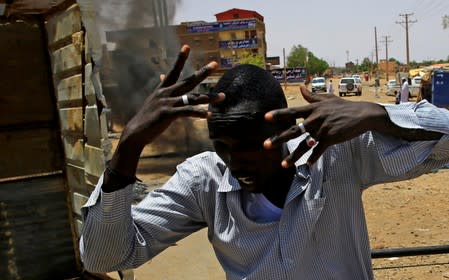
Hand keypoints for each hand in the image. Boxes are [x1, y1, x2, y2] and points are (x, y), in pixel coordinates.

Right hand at [121, 45, 224, 149]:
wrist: (135, 133)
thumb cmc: (147, 119)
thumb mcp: (154, 101)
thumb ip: (162, 90)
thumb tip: (163, 77)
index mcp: (162, 89)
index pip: (173, 71)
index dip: (180, 59)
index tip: (187, 46)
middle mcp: (165, 93)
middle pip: (188, 81)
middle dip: (202, 72)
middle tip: (215, 63)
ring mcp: (166, 103)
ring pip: (192, 98)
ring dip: (209, 98)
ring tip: (223, 96)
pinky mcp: (167, 114)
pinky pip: (187, 112)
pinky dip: (198, 113)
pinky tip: (208, 115)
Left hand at [264, 84, 386, 166]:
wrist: (363, 114)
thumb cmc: (343, 106)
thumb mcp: (327, 99)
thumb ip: (312, 95)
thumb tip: (300, 87)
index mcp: (312, 109)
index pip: (292, 112)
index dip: (279, 114)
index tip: (265, 117)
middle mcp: (315, 119)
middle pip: (293, 130)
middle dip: (278, 138)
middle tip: (265, 145)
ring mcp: (323, 129)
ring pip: (305, 144)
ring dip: (293, 156)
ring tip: (283, 165)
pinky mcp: (331, 138)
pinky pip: (319, 150)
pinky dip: (313, 157)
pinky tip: (306, 165)